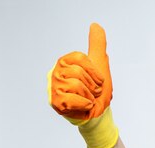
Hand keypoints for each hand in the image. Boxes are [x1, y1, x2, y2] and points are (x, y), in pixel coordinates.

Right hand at [48, 23, 118, 147]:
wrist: (100, 114)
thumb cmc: (99, 91)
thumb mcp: (100, 65)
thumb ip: (97, 45)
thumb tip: (95, 25)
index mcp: (65, 62)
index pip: (80, 59)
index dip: (95, 72)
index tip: (99, 80)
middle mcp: (56, 72)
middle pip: (78, 72)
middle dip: (92, 86)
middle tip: (92, 92)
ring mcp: (53, 88)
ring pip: (75, 85)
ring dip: (89, 96)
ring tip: (87, 99)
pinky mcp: (55, 102)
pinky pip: (72, 99)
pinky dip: (84, 104)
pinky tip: (84, 106)